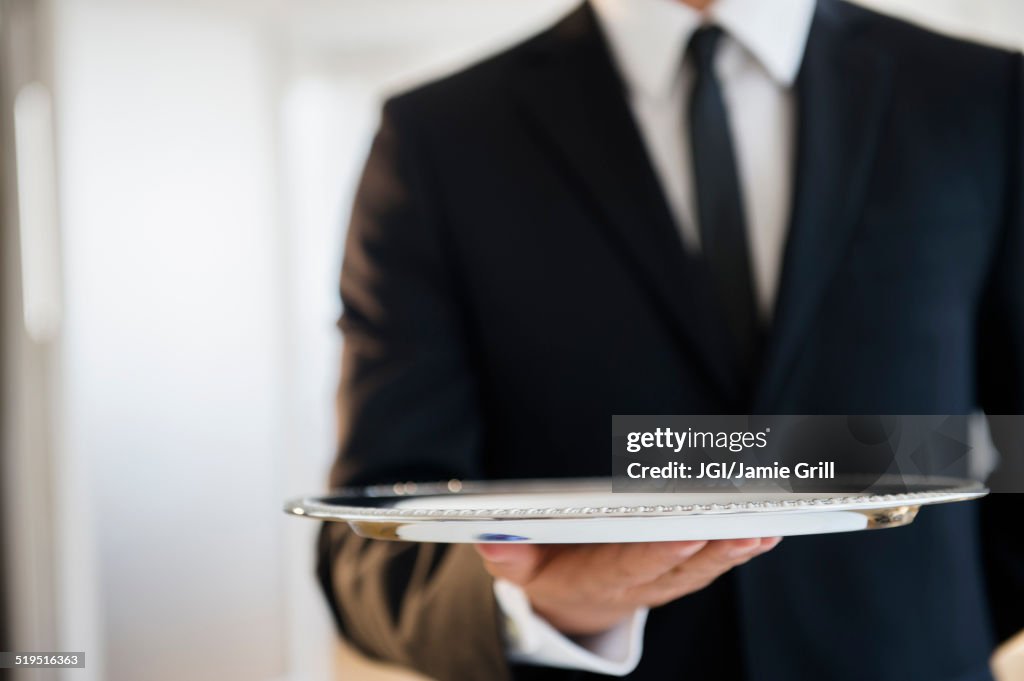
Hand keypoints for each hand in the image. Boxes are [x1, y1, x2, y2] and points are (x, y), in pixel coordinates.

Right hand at [476, 538, 780, 635]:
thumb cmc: (549, 571)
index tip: (686, 533)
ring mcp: (664, 581)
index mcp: (597, 580)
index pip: (629, 565)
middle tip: (746, 526)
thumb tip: (492, 542)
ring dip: (736, 549)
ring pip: (704, 567)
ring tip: (765, 526)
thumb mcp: (520, 571)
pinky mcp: (681, 572)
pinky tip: (767, 531)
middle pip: (679, 567)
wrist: (574, 604)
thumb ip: (510, 558)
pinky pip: (713, 562)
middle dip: (714, 548)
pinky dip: (741, 549)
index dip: (658, 552)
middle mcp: (638, 584)